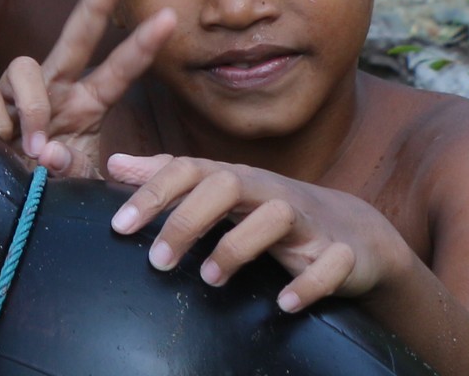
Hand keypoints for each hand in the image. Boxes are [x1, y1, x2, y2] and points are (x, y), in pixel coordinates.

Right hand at [0, 0, 174, 176]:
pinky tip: (0, 145)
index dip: (142, 46)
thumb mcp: (75, 186)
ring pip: (24, 65)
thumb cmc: (47, 190)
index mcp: (85, 106)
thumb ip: (73, 171)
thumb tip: (51, 152)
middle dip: (95, 4)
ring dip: (32, 106)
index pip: (118, 72)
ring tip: (34, 146)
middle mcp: (54, 88)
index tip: (169, 17)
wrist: (6, 207)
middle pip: (76, 37)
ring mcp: (17, 92)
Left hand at [106, 153, 414, 312]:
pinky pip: (331, 264)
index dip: (153, 193)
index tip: (119, 227)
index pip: (189, 169)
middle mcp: (270, 191)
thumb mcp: (220, 192)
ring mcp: (309, 220)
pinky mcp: (342, 253)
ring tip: (209, 280)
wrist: (355, 232)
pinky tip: (284, 304)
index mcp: (237, 178)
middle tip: (157, 261)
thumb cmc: (270, 211)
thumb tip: (113, 164)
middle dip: (188, 218)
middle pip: (228, 183)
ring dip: (239, 246)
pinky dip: (308, 283)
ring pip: (277, 215)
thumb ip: (167, 178)